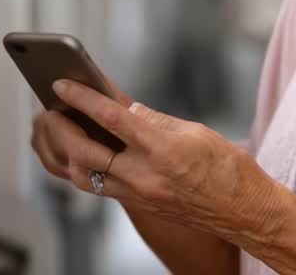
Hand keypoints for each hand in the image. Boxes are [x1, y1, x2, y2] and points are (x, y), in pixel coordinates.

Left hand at [29, 79, 274, 237]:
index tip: (62, 84)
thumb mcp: (195, 131)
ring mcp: (140, 195)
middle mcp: (145, 177)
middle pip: (85, 153)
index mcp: (163, 151)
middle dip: (61, 128)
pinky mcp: (140, 205)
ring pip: (84, 176)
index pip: (112, 119)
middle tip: (50, 109)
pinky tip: (80, 151)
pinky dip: (83, 168)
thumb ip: (155, 119)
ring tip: (59, 127)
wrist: (245, 211)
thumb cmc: (229, 169)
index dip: (83, 98)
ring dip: (66, 151)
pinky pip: (99, 187)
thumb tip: (124, 108)